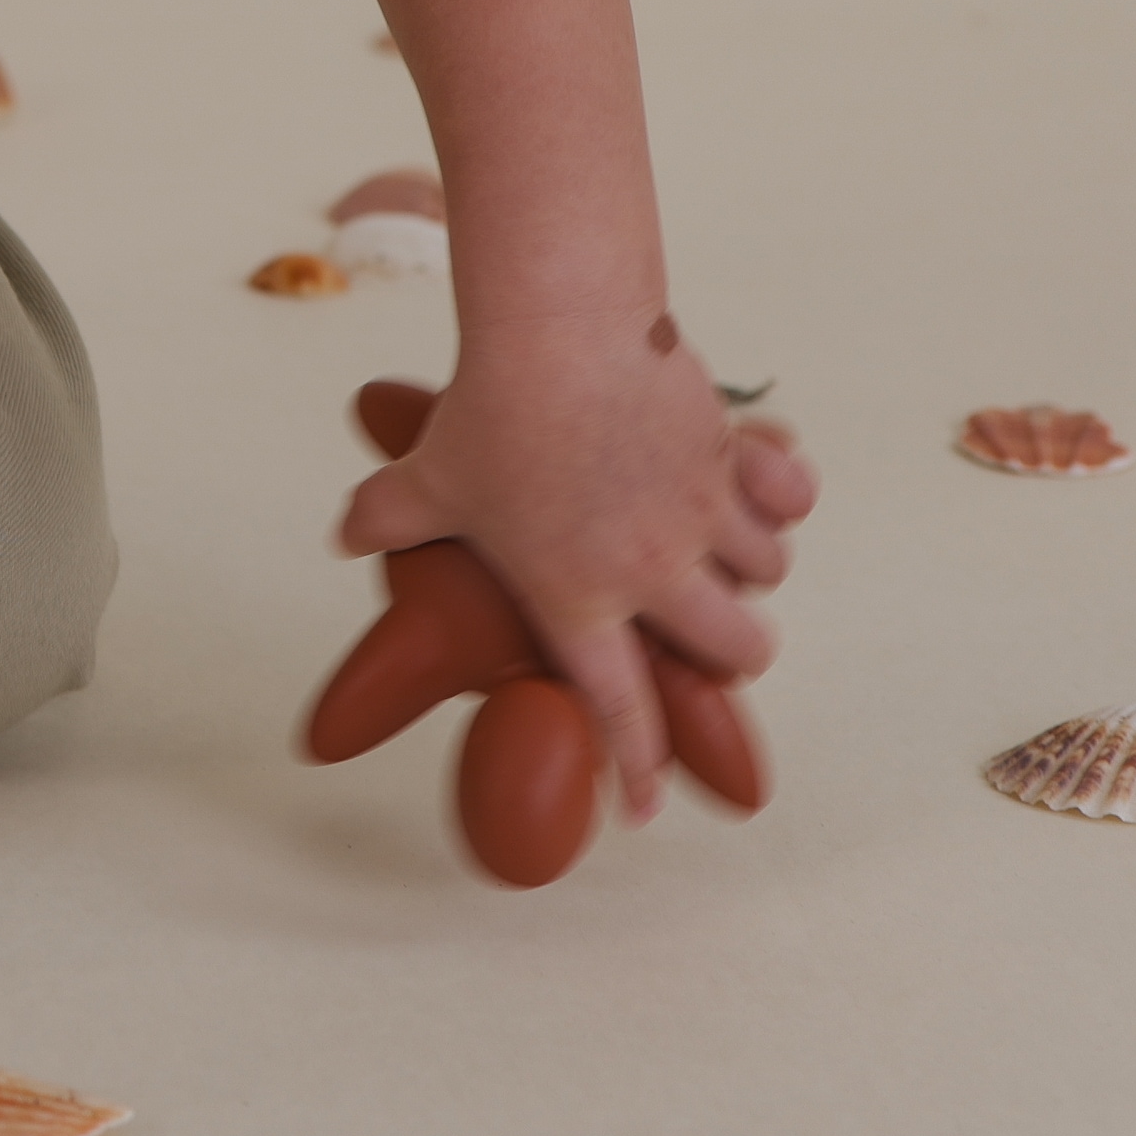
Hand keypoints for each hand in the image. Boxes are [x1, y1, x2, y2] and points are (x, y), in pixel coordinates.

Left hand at [337, 316, 819, 818]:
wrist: (559, 329)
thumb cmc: (490, 411)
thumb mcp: (428, 476)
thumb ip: (389, 515)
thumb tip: (347, 532)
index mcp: (576, 596)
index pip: (618, 707)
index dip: (634, 765)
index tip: (643, 807)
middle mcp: (650, 569)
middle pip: (731, 648)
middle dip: (732, 655)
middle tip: (714, 637)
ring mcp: (699, 511)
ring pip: (765, 574)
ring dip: (752, 572)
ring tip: (729, 555)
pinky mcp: (730, 453)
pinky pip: (788, 497)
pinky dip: (783, 496)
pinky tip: (767, 488)